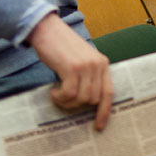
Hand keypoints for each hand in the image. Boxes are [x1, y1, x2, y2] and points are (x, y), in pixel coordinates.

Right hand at [28, 14, 113, 129]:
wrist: (47, 28)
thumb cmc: (61, 47)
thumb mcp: (81, 60)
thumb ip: (87, 76)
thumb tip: (85, 102)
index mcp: (102, 63)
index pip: (109, 93)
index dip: (104, 112)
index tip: (99, 126)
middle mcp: (97, 64)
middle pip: (93, 99)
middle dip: (77, 105)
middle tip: (63, 99)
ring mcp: (86, 66)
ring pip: (81, 98)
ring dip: (66, 101)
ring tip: (57, 93)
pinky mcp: (72, 67)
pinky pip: (69, 93)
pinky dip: (60, 97)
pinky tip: (53, 90)